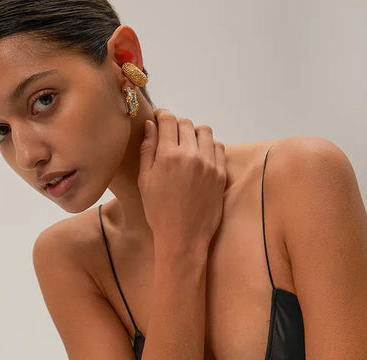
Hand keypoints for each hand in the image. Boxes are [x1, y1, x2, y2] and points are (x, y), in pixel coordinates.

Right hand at [138, 108, 227, 247]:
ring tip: (187, 146)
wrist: (183, 236)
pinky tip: (200, 157)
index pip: (169, 120)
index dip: (162, 115)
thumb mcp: (145, 181)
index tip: (160, 119)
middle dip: (177, 125)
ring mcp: (209, 164)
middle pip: (187, 123)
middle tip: (171, 136)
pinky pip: (218, 147)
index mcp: (168, 155)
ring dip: (195, 133)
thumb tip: (151, 125)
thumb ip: (148, 149)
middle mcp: (191, 155)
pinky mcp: (221, 174)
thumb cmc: (158, 211)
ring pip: (205, 132)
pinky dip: (209, 146)